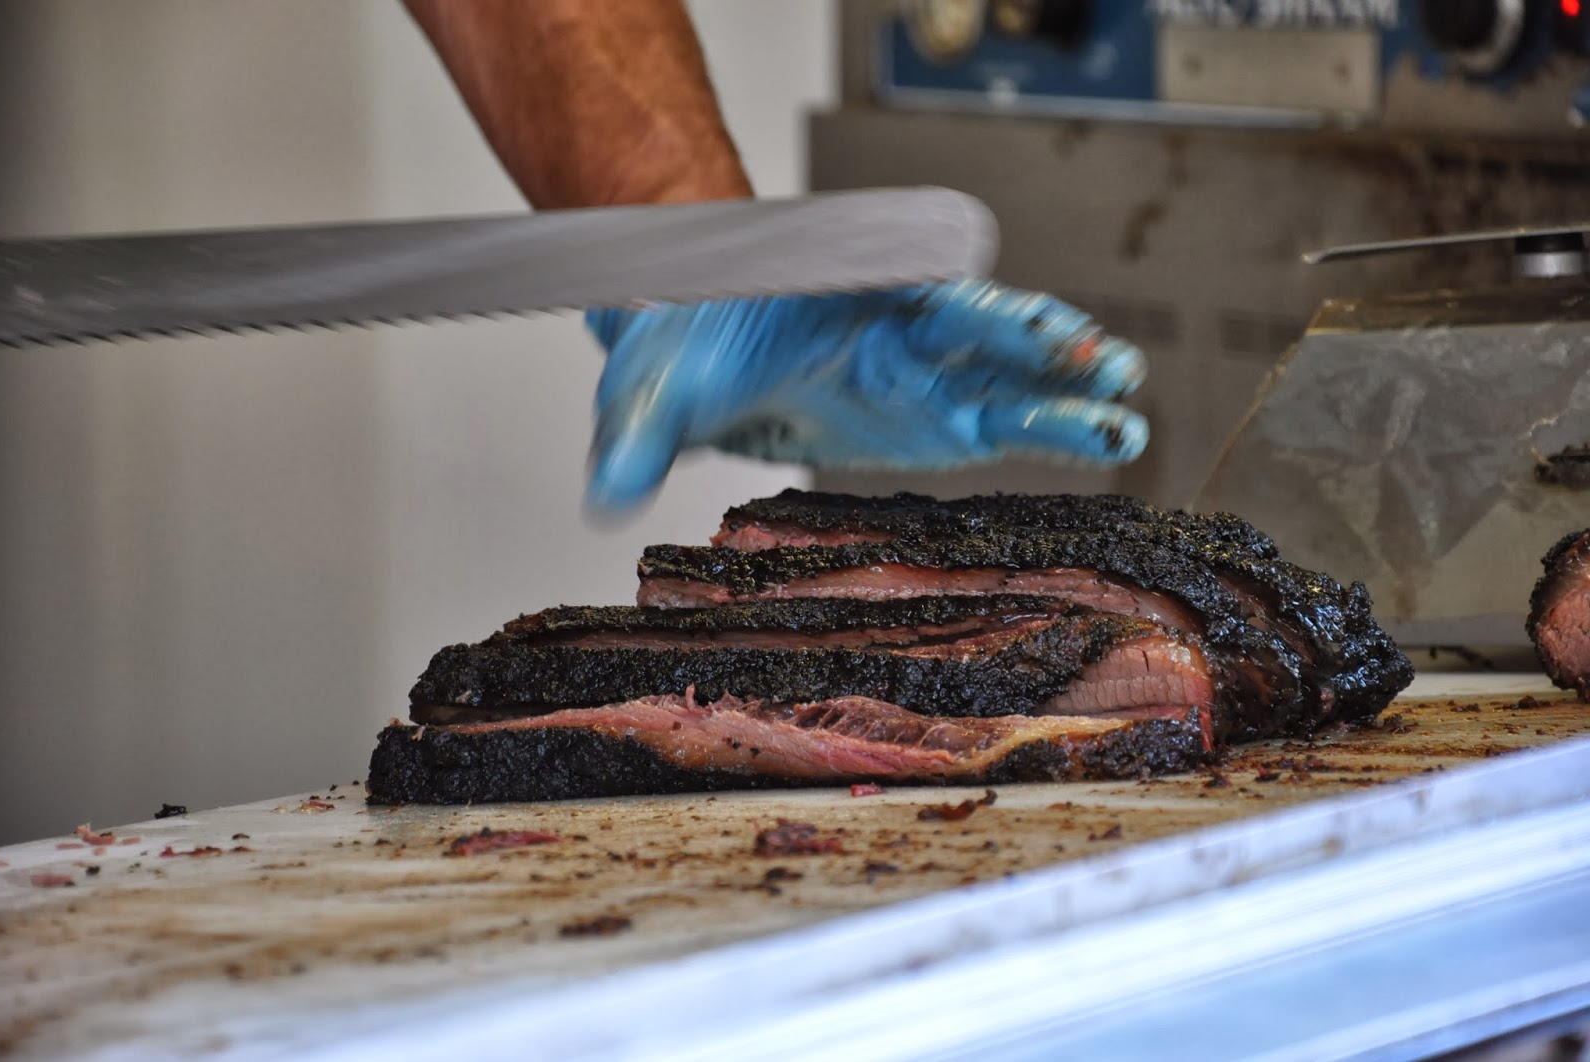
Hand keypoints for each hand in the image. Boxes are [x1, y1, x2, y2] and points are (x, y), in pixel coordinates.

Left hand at [582, 278, 1148, 510]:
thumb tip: (605, 495)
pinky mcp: (941, 417)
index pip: (901, 277)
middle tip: (1093, 361)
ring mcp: (927, 369)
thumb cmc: (682, 347)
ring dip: (1066, 387)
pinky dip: (1059, 429)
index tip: (983, 304)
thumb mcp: (648, 394)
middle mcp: (897, 321)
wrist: (696, 353)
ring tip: (1124, 410)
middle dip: (1034, 339)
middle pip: (977, 320)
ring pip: (1010, 371)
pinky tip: (1109, 440)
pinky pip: (1010, 419)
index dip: (944, 290)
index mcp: (836, 290)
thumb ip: (634, 440)